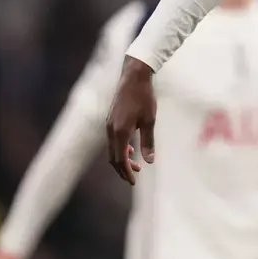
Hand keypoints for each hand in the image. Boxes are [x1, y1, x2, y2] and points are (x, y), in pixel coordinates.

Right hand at [105, 57, 157, 184]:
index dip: (126, 172)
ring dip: (121, 159)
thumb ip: (148, 142)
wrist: (133, 77)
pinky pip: (112, 140)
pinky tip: (130, 150)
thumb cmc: (144, 98)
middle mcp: (110, 130)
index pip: (120, 159)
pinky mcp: (110, 120)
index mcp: (120, 132)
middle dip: (122, 169)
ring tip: (135, 165)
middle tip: (134, 177)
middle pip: (113, 158)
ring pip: (111, 149)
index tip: (133, 181)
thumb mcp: (150, 121)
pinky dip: (119, 149)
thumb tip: (149, 161)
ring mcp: (108, 125)